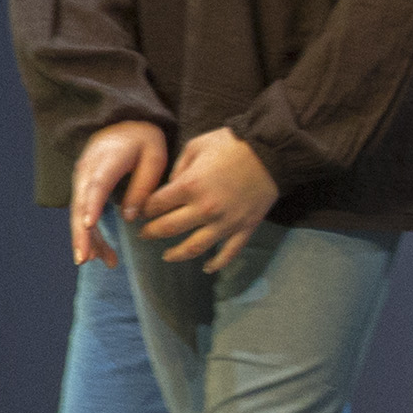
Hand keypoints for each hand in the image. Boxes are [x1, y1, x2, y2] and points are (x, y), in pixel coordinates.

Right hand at [69, 122, 169, 267]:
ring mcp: (82, 180)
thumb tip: (131, 217)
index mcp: (107, 159)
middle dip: (81, 233)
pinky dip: (90, 234)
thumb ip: (144, 185)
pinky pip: (84, 214)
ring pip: (80, 213)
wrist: (123, 123)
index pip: (97, 184)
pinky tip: (100, 254)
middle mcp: (87, 170)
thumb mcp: (154, 156)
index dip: (92, 205)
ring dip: (88, 239)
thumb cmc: (143, 140)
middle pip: (81, 204)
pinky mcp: (84, 189)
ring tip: (104, 262)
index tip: (88, 224)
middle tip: (84, 258)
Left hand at [141, 127, 281, 274]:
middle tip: (145, 234)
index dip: (144, 209)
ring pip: (195, 247)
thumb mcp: (197, 145)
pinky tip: (207, 268)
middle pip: (169, 228)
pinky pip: (229, 253)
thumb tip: (170, 187)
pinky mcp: (244, 228)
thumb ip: (178, 167)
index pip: (156, 205)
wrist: (271, 151)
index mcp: (189, 186)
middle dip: (152, 232)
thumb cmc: (232, 144)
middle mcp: (204, 209)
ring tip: (167, 255)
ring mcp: (225, 222)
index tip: (141, 211)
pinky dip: (217, 263)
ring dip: (177, 254)